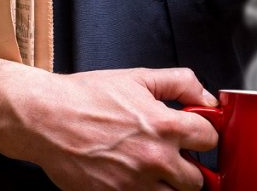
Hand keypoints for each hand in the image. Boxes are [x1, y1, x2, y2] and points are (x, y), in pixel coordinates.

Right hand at [2, 67, 218, 190]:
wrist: (45, 118)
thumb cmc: (85, 97)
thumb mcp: (138, 78)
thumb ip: (180, 82)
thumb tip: (207, 97)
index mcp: (164, 126)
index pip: (210, 140)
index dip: (203, 135)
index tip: (194, 136)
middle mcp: (154, 159)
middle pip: (198, 180)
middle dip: (188, 168)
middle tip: (172, 157)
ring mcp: (135, 184)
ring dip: (167, 186)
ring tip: (151, 170)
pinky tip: (131, 178)